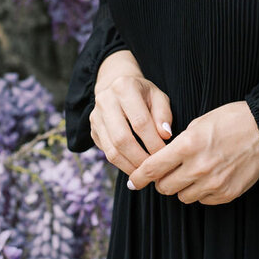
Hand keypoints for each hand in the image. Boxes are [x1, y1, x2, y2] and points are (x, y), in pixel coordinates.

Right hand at [90, 50, 173, 175]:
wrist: (118, 86)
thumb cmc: (143, 94)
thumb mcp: (158, 96)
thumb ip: (163, 114)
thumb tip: (165, 135)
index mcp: (124, 87)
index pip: (140, 121)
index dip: (153, 141)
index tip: (164, 154)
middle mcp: (105, 101)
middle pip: (122, 138)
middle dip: (140, 157)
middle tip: (154, 168)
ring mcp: (96, 117)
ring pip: (112, 150)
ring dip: (130, 166)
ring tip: (145, 172)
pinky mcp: (93, 131)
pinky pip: (107, 153)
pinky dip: (122, 165)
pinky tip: (135, 168)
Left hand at [127, 101, 258, 205]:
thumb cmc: (230, 121)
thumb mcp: (199, 123)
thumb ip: (178, 144)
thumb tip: (161, 161)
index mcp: (188, 145)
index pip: (153, 168)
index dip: (138, 177)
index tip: (132, 182)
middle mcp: (198, 167)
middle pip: (164, 187)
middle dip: (161, 180)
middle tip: (167, 172)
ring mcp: (213, 183)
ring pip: (182, 196)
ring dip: (181, 187)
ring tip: (192, 172)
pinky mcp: (225, 194)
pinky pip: (201, 200)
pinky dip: (200, 191)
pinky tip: (208, 176)